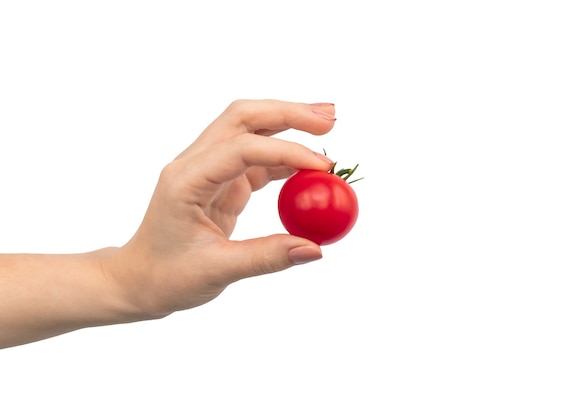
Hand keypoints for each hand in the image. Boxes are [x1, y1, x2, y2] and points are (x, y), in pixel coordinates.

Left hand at [103, 99, 336, 317]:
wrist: (137, 280)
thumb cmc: (165, 276)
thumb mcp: (216, 271)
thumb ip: (267, 257)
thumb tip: (314, 250)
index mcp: (186, 180)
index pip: (242, 149)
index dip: (287, 152)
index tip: (324, 168)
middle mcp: (195, 164)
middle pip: (244, 117)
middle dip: (289, 113)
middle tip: (331, 120)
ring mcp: (209, 170)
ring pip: (250, 130)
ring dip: (289, 125)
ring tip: (328, 127)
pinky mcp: (221, 182)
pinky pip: (256, 159)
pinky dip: (284, 157)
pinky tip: (308, 164)